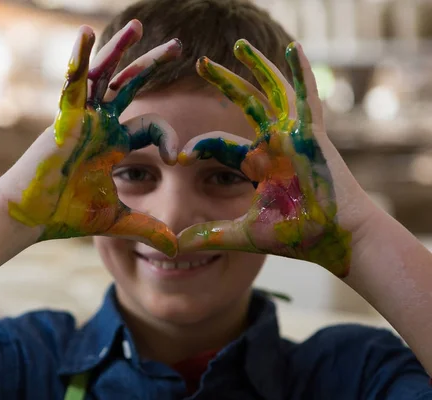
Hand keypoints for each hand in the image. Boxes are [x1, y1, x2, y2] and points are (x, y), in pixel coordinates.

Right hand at [0, 21, 181, 255]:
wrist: (31, 218)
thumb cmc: (67, 215)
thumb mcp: (117, 220)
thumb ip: (147, 228)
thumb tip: (179, 249)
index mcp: (114, 143)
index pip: (151, 127)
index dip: (170, 138)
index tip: (179, 158)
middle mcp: (100, 124)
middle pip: (131, 87)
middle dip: (153, 66)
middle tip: (178, 46)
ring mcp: (82, 117)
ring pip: (105, 75)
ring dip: (120, 49)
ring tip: (137, 25)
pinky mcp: (64, 118)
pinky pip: (72, 82)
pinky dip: (78, 58)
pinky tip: (84, 33)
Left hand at [177, 40, 367, 276]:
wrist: (336, 239)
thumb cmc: (297, 236)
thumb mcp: (244, 234)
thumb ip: (211, 236)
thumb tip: (174, 247)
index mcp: (258, 164)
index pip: (219, 145)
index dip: (198, 147)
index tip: (177, 156)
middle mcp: (274, 144)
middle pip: (244, 104)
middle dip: (222, 83)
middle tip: (199, 64)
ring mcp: (294, 136)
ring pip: (272, 91)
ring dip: (257, 67)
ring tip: (237, 46)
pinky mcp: (313, 135)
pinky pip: (307, 97)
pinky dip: (302, 73)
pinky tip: (293, 48)